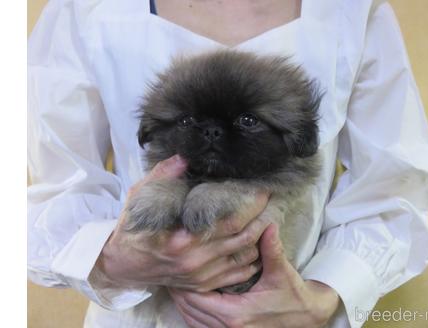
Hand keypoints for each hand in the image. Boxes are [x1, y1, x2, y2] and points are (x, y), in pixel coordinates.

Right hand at [94, 155, 270, 291]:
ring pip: (244, 257)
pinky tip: (258, 246)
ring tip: (269, 218)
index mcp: (182, 239)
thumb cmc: (133, 229)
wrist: (123, 265)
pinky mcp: (202, 284)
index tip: (262, 189)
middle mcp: (195, 261)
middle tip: (271, 200)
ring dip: (260, 238)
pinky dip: (252, 260)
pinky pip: (236, 275)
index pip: (230, 221)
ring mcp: (200, 276)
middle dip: (262, 217)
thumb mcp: (140, 197)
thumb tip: (184, 158)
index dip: (251, 205)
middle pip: (243, 238)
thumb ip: (163, 176)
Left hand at [169, 224, 339, 327]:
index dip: (184, 283)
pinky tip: (191, 300)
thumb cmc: (293, 296)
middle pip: (189, 311)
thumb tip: (267, 224)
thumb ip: (271, 249)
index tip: (176, 266)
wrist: (307, 318)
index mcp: (236, 314)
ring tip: (177, 283)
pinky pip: (201, 327)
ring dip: (183, 303)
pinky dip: (192, 314)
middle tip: (171, 271)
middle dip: (179, 291)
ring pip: (192, 321)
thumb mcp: (282, 272)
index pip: (197, 299)